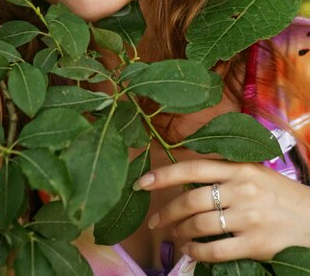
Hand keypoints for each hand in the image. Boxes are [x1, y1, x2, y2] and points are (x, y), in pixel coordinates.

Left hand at [133, 157, 309, 262]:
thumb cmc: (278, 194)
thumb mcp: (253, 173)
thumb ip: (223, 173)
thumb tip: (184, 180)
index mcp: (239, 167)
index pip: (194, 167)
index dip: (164, 175)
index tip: (141, 182)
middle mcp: (242, 189)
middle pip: (191, 200)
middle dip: (167, 212)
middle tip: (155, 222)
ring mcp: (249, 217)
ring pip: (200, 225)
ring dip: (180, 233)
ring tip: (176, 237)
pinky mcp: (256, 244)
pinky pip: (215, 250)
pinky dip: (197, 253)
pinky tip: (192, 252)